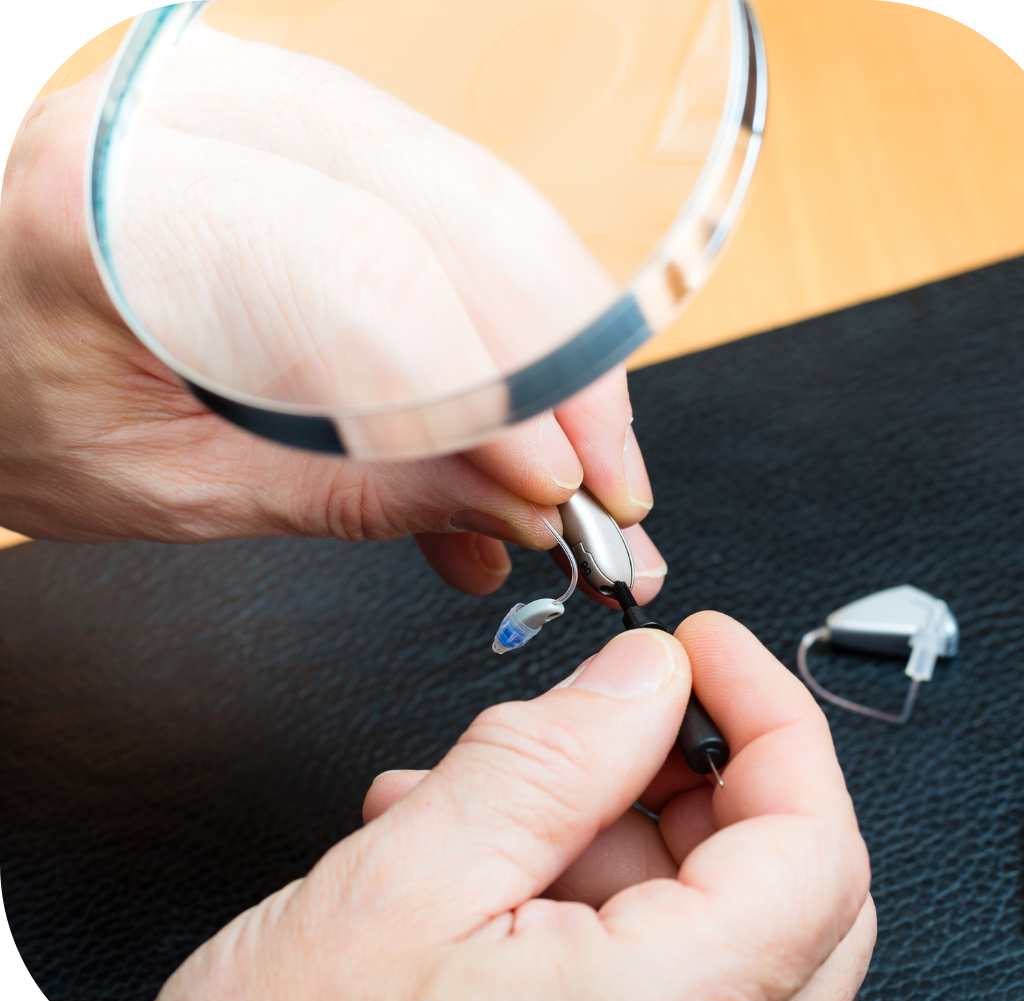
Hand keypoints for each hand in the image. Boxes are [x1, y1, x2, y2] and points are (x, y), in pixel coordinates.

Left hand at [0, 29, 663, 601]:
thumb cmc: (19, 407)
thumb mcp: (179, 490)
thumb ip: (359, 497)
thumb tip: (513, 512)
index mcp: (113, 212)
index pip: (362, 276)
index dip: (490, 392)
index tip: (557, 495)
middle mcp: (194, 121)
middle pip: (450, 213)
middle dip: (560, 366)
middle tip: (607, 486)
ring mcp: (261, 108)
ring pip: (476, 202)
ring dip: (554, 345)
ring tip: (576, 465)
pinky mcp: (309, 136)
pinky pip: (455, 209)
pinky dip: (514, 320)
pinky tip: (530, 415)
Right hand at [132, 612, 873, 1000]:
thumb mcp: (407, 878)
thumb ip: (549, 759)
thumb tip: (647, 679)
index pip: (813, 843)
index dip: (772, 716)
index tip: (710, 649)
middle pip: (790, 887)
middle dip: (703, 771)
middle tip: (620, 715)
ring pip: (722, 925)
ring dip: (622, 830)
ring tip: (489, 797)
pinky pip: (661, 974)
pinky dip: (594, 892)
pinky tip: (486, 865)